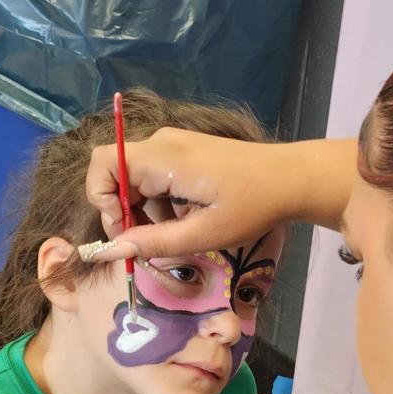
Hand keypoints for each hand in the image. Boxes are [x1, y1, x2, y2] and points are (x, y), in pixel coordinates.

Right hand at [85, 127, 292, 258]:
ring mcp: (174, 144)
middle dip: (124, 212)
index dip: (101, 199)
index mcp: (162, 157)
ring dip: (146, 211)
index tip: (124, 231)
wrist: (291, 178)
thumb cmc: (251, 206)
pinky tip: (187, 219)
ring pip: (137, 179)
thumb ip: (155, 243)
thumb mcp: (203, 234)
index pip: (103, 164)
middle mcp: (161, 143)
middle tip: (147, 244)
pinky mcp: (185, 151)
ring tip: (177, 234)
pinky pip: (156, 176)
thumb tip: (114, 250)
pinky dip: (161, 202)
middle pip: (117, 174)